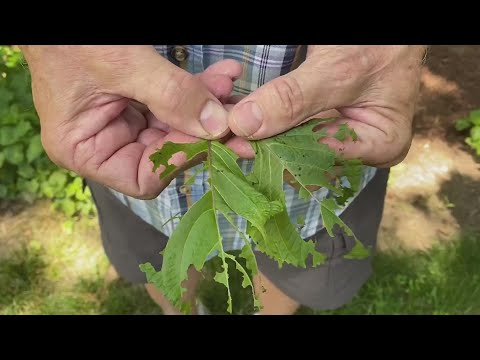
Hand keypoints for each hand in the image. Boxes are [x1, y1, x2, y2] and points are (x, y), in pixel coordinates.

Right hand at [20, 45, 242, 197]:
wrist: (53, 8)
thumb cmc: (72, 38)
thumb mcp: (122, 65)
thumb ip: (171, 95)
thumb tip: (218, 126)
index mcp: (84, 151)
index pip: (143, 178)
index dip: (179, 160)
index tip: (211, 137)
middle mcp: (105, 143)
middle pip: (166, 151)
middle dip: (203, 129)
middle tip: (238, 116)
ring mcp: (123, 122)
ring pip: (176, 126)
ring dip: (206, 106)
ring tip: (230, 86)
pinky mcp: (138, 102)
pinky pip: (173, 103)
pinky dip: (197, 90)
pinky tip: (221, 76)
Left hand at [227, 45, 426, 167]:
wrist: (386, 27)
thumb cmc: (377, 44)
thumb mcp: (337, 71)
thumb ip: (294, 99)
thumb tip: (245, 124)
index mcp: (381, 145)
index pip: (323, 161)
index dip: (278, 153)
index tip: (240, 140)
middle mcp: (358, 148)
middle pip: (303, 156)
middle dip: (263, 142)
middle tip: (224, 131)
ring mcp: (337, 133)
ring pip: (290, 141)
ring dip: (257, 130)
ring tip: (225, 121)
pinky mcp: (319, 120)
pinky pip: (287, 125)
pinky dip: (263, 117)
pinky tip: (238, 112)